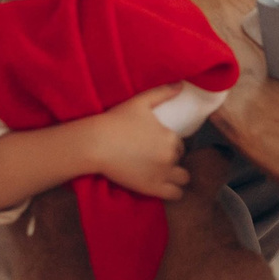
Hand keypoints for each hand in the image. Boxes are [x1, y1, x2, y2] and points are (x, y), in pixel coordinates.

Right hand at [89, 84, 191, 199]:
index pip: (180, 145)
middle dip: (171, 160)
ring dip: (175, 176)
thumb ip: (163, 92)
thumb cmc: (116, 120)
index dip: (170, 145)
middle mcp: (170, 156)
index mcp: (170, 137)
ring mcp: (162, 174)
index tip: (158, 146)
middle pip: (180, 160)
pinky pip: (175, 194)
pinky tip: (164, 187)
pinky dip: (174, 191)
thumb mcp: (141, 101)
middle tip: (155, 159)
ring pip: (182, 178)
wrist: (96, 143)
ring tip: (161, 174)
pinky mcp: (151, 188)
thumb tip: (181, 85)